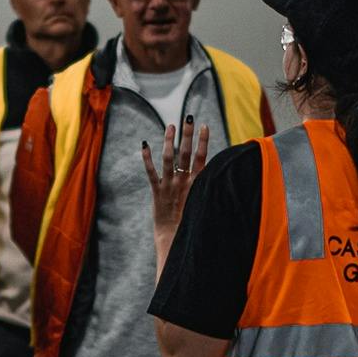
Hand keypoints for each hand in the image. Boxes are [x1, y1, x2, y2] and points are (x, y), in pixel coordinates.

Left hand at [141, 117, 210, 237]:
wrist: (175, 238)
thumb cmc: (191, 221)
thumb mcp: (203, 202)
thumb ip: (206, 186)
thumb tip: (214, 171)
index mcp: (197, 184)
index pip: (202, 158)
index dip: (203, 141)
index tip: (204, 126)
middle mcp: (183, 182)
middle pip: (186, 153)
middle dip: (188, 134)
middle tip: (188, 118)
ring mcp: (169, 186)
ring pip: (168, 159)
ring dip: (168, 141)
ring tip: (169, 126)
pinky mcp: (157, 192)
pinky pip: (151, 172)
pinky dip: (147, 158)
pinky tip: (143, 145)